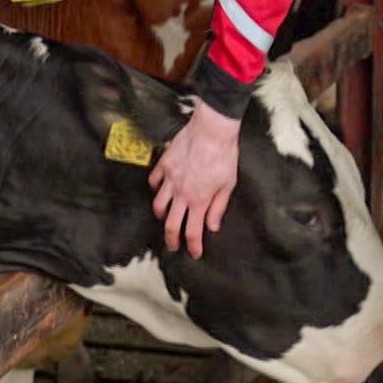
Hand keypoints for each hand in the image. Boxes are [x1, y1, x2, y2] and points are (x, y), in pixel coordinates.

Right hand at [148, 106, 239, 257]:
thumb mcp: (228, 184)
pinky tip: (160, 190)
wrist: (212, 129)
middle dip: (171, 239)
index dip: (193, 246)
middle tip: (173, 246)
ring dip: (162, 216)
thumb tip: (213, 226)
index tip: (194, 252)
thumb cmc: (224, 155)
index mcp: (199, 200)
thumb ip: (218, 207)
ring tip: (166, 218)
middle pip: (171, 224)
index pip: (193, 231)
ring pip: (158, 205)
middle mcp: (181, 193)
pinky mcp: (164, 164)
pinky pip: (153, 181)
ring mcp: (170, 178)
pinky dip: (155, 189)